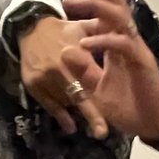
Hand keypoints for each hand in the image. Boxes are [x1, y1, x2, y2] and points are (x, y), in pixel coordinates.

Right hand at [18, 16, 107, 138]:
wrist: (30, 27)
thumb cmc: (63, 29)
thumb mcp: (84, 29)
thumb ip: (104, 34)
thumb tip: (127, 37)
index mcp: (76, 55)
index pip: (90, 84)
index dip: (97, 107)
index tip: (104, 127)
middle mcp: (59, 69)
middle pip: (78, 99)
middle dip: (91, 116)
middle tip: (100, 132)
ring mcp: (44, 79)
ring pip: (65, 102)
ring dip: (76, 109)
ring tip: (86, 117)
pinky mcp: (33, 85)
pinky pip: (50, 105)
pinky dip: (61, 116)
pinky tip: (70, 126)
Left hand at [62, 0, 158, 139]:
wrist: (154, 125)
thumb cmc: (129, 107)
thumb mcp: (96, 90)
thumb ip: (82, 71)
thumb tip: (64, 50)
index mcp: (117, 43)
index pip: (105, 10)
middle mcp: (127, 39)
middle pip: (115, 1)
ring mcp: (136, 48)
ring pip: (118, 17)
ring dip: (95, 6)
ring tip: (71, 1)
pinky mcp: (142, 62)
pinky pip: (121, 45)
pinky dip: (103, 41)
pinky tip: (85, 41)